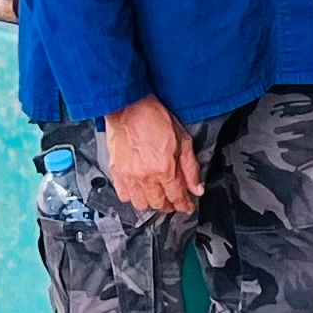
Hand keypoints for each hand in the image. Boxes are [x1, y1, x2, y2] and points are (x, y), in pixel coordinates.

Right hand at [103, 95, 196, 212]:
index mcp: (164, 168)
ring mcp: (128, 176)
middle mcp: (145, 176)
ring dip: (151, 204)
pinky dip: (133, 198)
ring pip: (141, 204)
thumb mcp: (182, 140)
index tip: (187, 206)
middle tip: (174, 201)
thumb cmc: (155, 118)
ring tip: (158, 197)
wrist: (129, 106)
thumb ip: (190, 168)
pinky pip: (123, 196)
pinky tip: (140, 191)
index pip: (177, 196)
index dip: (184, 205)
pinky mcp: (116, 172)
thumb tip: (196, 188)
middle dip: (169, 205)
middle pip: (159, 204)